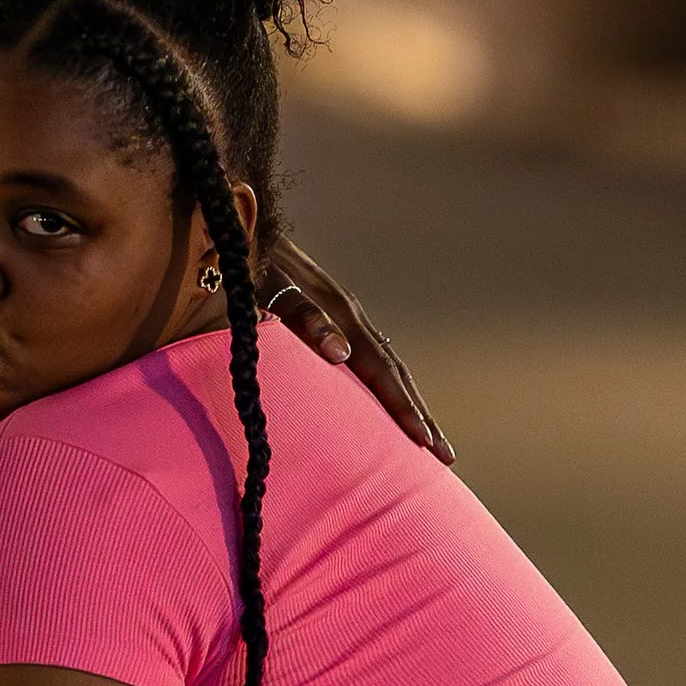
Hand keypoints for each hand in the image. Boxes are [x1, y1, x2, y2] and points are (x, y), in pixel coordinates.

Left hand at [257, 234, 452, 464]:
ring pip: (389, 363)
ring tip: (429, 437)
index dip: (402, 405)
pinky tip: (391, 401)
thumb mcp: (267, 290)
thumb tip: (342, 354)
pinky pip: (373, 355)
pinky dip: (389, 383)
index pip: (381, 370)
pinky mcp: (335, 314)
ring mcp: (345, 313)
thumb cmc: (245, 266)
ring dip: (410, 401)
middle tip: (446, 456)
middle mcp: (350, 314)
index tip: (423, 440)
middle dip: (420, 413)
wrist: (240, 229)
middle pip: (396, 370)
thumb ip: (303, 317)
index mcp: (339, 313)